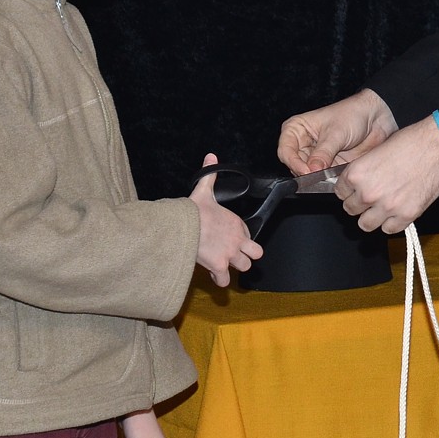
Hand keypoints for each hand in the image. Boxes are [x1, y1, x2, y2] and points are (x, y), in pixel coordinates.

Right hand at [190, 153, 263, 287]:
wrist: (183, 225)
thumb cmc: (193, 210)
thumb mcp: (204, 189)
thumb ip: (210, 175)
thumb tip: (210, 157)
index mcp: (237, 223)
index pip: (249, 235)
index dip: (242, 239)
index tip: (229, 239)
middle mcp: (238, 240)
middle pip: (255, 254)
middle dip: (245, 256)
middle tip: (232, 255)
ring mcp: (230, 254)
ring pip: (244, 267)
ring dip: (234, 267)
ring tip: (222, 264)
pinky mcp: (219, 266)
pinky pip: (225, 280)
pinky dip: (219, 280)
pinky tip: (213, 274)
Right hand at [277, 89, 397, 173]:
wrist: (375, 118)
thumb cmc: (352, 115)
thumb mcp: (335, 133)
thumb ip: (323, 154)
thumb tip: (313, 170)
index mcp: (296, 129)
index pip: (285, 151)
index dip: (294, 163)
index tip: (306, 171)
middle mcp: (303, 144)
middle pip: (295, 165)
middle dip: (306, 172)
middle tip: (318, 175)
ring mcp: (315, 156)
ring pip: (308, 174)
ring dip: (317, 178)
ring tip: (329, 174)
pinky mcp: (327, 166)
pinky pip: (322, 178)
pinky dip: (327, 180)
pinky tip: (335, 177)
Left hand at [333, 117, 438, 233]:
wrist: (436, 146)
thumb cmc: (410, 143)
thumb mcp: (376, 151)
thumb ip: (364, 171)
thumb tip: (358, 184)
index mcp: (357, 174)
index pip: (340, 192)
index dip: (348, 190)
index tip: (353, 191)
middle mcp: (368, 193)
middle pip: (350, 209)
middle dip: (358, 204)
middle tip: (369, 198)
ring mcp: (387, 207)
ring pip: (365, 224)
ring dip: (370, 217)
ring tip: (379, 209)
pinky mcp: (406, 215)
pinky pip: (389, 229)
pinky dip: (391, 223)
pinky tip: (396, 212)